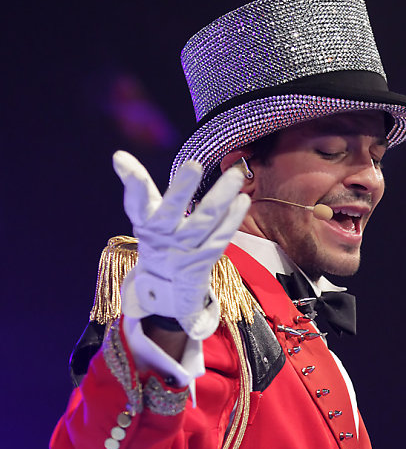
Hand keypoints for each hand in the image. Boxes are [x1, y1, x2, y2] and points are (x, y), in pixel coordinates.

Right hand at [112, 151, 250, 338]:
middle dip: (181, 189)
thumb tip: (119, 156)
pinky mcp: (203, 263)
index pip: (136, 204)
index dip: (133, 185)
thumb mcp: (145, 219)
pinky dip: (232, 219)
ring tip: (235, 175)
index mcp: (145, 225)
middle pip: (171, 211)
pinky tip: (242, 200)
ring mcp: (183, 252)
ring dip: (220, 197)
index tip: (122, 160)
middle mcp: (162, 238)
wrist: (165, 293)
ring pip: (204, 222)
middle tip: (193, 165)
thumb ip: (138, 189)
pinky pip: (220, 238)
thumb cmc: (159, 245)